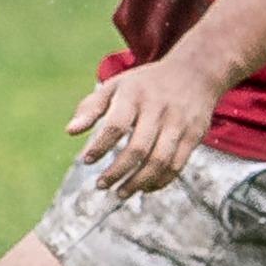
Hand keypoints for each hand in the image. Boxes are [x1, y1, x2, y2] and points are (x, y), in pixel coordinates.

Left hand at [67, 56, 224, 195]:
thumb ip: (91, 108)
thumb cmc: (145, 84)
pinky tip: (144, 188)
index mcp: (135, 95)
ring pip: (160, 160)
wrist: (195, 72)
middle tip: (101, 185)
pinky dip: (160, 181)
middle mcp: (159, 109)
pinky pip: (177, 165)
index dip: (100, 146)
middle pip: (139, 147)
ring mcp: (179, 123)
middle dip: (118, 171)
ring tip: (120, 193)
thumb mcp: (116, 86)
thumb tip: (70, 132)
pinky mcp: (194, 135)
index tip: (86, 160)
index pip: (116, 125)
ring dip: (138, 182)